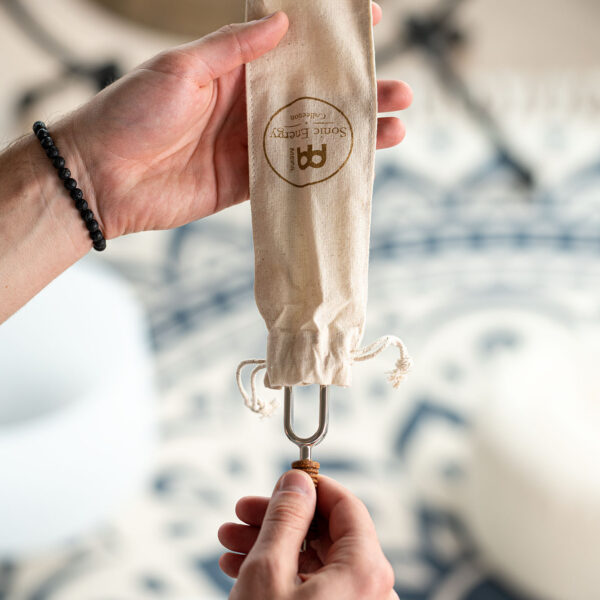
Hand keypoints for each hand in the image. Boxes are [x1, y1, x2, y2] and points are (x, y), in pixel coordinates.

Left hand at [58, 3, 411, 238]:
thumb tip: (282, 22)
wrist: (101, 178)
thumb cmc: (131, 113)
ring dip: (352, 134)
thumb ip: (233, 49)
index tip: (370, 25)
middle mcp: (247, 106)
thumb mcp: (180, 68)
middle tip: (398, 90)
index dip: (329, 37)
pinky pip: (291, 177)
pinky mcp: (247, 185)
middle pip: (314, 96)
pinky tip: (354, 169)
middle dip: (357, 93)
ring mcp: (250, 147)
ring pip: (312, 137)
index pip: (291, 47)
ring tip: (394, 129)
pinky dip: (322, 174)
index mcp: (232, 69)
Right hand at [218, 470, 398, 599]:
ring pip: (317, 563)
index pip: (346, 505)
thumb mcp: (268, 572)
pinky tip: (243, 567)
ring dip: (272, 547)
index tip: (283, 481)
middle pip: (328, 535)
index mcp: (366, 571)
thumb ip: (286, 518)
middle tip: (244, 512)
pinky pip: (316, 589)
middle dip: (279, 520)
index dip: (310, 486)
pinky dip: (283, 575)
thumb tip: (297, 482)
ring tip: (231, 542)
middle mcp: (372, 591)